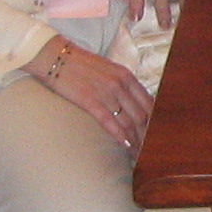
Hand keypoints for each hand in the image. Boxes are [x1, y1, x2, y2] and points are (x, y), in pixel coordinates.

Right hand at [23, 36, 152, 150]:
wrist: (54, 55)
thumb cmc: (80, 64)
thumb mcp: (108, 69)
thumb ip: (122, 85)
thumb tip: (133, 104)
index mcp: (126, 76)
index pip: (149, 103)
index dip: (155, 122)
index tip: (156, 136)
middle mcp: (120, 84)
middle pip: (142, 116)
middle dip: (148, 136)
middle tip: (150, 151)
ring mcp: (106, 92)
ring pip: (128, 122)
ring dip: (136, 141)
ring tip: (139, 155)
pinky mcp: (89, 100)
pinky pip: (109, 122)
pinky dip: (120, 136)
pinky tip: (126, 146)